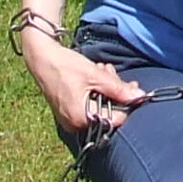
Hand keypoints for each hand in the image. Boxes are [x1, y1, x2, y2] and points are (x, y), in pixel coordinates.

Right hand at [21, 33, 144, 132]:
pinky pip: (89, 104)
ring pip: (100, 105)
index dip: (127, 103)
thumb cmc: (66, 66)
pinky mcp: (68, 111)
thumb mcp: (96, 76)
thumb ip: (119, 89)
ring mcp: (70, 118)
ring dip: (105, 87)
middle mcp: (74, 124)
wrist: (41, 57)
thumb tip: (140, 97)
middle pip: (108, 112)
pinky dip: (95, 90)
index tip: (132, 87)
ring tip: (100, 70)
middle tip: (111, 72)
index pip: (115, 119)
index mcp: (81, 118)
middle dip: (115, 91)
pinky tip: (94, 75)